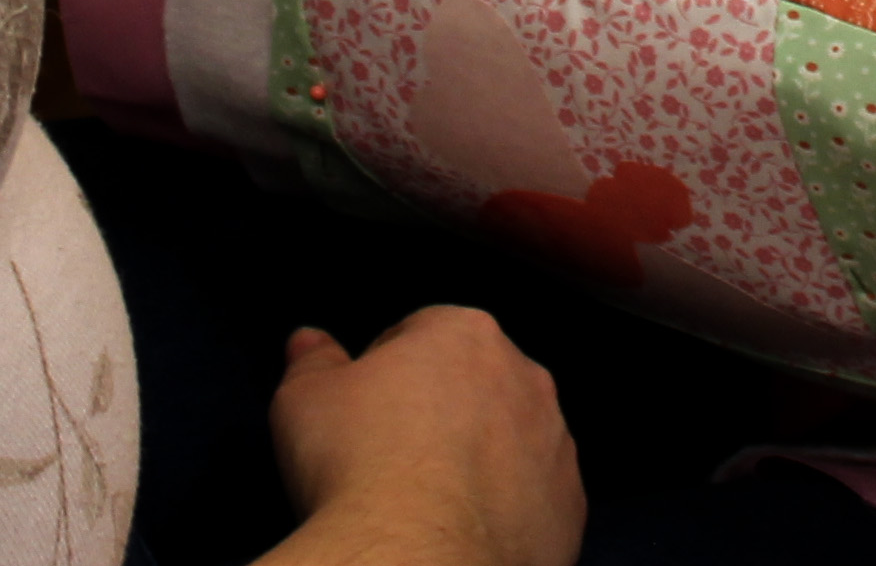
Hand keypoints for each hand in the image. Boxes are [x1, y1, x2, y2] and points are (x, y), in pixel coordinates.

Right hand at [268, 306, 582, 565]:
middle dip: (443, 409)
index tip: (364, 409)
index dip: (385, 370)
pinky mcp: (570, 507)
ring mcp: (555, 444)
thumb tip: (309, 342)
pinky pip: (535, 496)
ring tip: (432, 498)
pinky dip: (507, 507)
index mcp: (465, 333)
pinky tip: (465, 529)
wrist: (416, 558)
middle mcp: (525, 377)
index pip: (421, 332)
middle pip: (475, 382)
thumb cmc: (358, 465)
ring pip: (512, 438)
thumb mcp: (305, 399)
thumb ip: (312, 360)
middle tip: (395, 453)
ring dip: (481, 456)